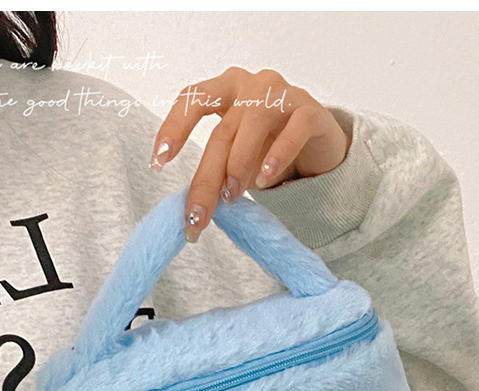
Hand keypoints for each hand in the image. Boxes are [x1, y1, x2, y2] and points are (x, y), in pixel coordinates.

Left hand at [149, 66, 351, 241]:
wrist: (319, 143)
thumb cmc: (270, 146)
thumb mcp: (238, 157)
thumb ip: (218, 170)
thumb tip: (195, 207)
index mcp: (225, 90)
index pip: (192, 99)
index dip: (173, 128)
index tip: (158, 162)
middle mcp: (251, 85)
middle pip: (222, 132)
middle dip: (206, 178)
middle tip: (196, 216)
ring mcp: (283, 93)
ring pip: (253, 124)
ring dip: (237, 164)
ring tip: (231, 195)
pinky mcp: (311, 111)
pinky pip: (294, 130)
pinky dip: (278, 154)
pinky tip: (265, 177)